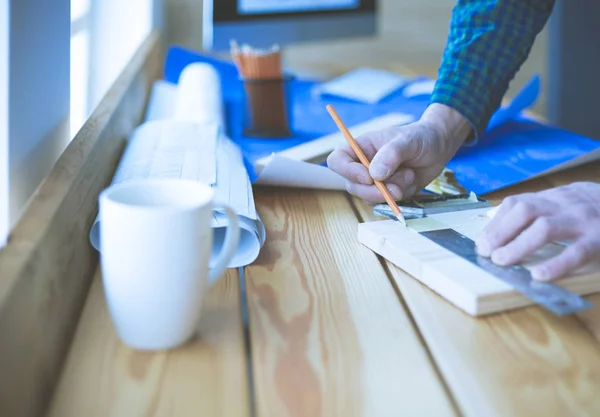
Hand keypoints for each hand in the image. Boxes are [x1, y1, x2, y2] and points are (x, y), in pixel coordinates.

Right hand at [327, 103, 471, 202]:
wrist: (439, 148)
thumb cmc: (420, 137)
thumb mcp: (407, 140)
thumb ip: (391, 154)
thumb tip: (375, 174)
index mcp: (360, 148)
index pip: (337, 160)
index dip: (347, 171)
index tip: (368, 177)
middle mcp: (363, 165)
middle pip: (352, 185)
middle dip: (374, 191)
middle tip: (394, 189)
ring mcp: (374, 181)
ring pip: (369, 197)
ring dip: (391, 192)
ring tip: (409, 175)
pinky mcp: (387, 192)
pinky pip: (386, 202)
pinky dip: (400, 196)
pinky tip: (411, 181)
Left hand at [476, 182, 599, 280]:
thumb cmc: (594, 212)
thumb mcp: (566, 203)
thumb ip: (538, 212)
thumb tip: (498, 226)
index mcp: (554, 197)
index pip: (517, 204)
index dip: (496, 223)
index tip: (481, 241)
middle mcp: (566, 205)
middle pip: (525, 211)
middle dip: (500, 232)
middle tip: (485, 252)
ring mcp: (583, 220)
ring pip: (545, 228)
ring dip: (518, 245)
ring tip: (502, 261)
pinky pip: (576, 252)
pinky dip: (556, 264)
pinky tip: (539, 275)